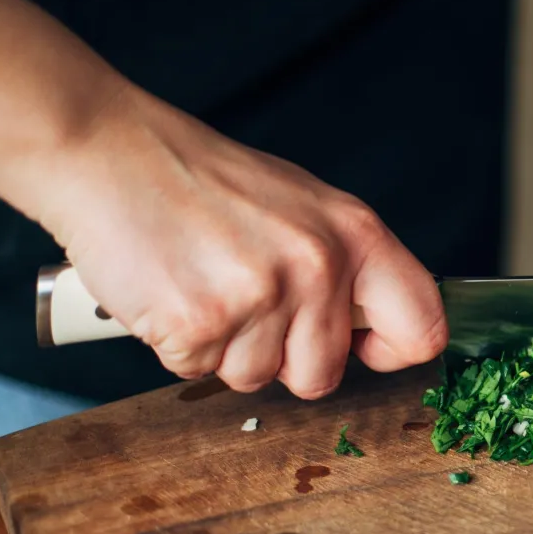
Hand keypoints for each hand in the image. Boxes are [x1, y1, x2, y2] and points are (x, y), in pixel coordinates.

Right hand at [27, 88, 445, 397]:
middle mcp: (318, 266)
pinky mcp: (200, 324)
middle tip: (247, 302)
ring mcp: (259, 296)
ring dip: (226, 348)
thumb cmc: (204, 181)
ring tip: (204, 283)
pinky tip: (171, 290)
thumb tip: (378, 327)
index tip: (362, 347)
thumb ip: (346, 264)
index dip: (392, 352)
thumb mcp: (303, 205)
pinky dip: (180, 345)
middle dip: (284, 357)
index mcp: (355, 233)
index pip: (423, 327)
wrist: (109, 153)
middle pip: (324, 375)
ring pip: (257, 380)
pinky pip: (199, 373)